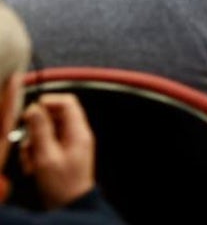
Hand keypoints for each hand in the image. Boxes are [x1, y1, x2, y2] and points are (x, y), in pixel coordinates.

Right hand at [19, 95, 95, 209]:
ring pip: (46, 132)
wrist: (69, 205)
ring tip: (30, 162)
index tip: (30, 112)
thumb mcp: (46, 156)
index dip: (48, 102)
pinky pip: (45, 145)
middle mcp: (75, 134)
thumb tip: (34, 108)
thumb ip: (40, 130)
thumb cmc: (61, 184)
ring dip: (33, 144)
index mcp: (78, 131)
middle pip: (53, 117)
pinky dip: (35, 153)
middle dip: (35, 129)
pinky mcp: (61, 154)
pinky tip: (32, 167)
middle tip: (27, 144)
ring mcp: (69, 144)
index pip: (67, 102)